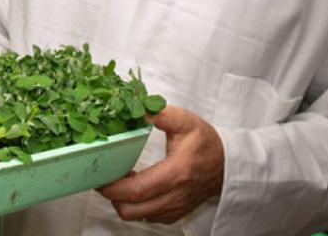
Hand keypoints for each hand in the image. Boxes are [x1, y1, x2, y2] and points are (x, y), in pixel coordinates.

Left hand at [96, 105, 224, 222]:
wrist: (227, 164)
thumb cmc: (206, 143)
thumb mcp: (186, 121)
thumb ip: (161, 114)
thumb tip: (138, 109)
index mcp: (176, 173)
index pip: (136, 190)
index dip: (112, 187)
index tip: (101, 176)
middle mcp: (175, 195)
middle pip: (131, 210)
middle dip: (112, 196)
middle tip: (108, 177)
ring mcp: (175, 207)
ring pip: (137, 216)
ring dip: (124, 202)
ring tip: (123, 182)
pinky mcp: (176, 213)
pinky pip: (148, 217)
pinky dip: (137, 206)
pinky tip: (137, 188)